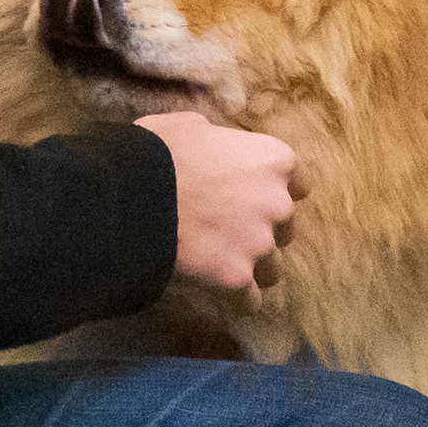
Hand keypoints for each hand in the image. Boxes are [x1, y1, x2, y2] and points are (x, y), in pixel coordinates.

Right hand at [137, 109, 297, 292]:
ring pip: (272, 268)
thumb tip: (212, 147)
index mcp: (273, 160)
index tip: (252, 198)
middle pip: (285, 229)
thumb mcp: (190, 126)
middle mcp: (277, 203)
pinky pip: (249, 300)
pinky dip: (235, 299)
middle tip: (226, 230)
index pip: (298, 185)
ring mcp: (259, 243)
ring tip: (218, 264)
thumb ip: (217, 140)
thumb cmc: (156, 152)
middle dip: (260, 231)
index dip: (273, 193)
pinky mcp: (237, 277)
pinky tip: (215, 290)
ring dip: (250, 266)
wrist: (129, 195)